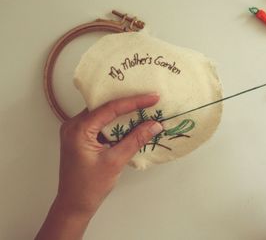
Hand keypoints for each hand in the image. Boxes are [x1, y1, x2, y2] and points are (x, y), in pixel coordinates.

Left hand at [36, 94, 162, 239]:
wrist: (74, 205)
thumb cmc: (90, 186)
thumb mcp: (115, 161)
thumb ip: (135, 140)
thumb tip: (154, 125)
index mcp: (79, 129)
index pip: (110, 108)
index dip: (133, 101)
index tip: (152, 98)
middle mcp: (74, 125)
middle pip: (105, 106)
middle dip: (128, 102)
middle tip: (149, 98)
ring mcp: (76, 131)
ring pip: (103, 113)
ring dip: (123, 112)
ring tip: (144, 107)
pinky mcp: (81, 137)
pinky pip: (101, 123)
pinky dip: (116, 122)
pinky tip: (131, 122)